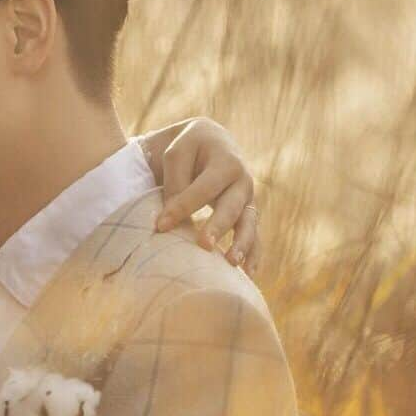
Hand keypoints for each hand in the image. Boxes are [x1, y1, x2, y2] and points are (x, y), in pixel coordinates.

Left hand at [141, 118, 260, 277]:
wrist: (211, 141)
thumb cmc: (189, 149)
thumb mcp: (177, 154)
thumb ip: (176, 183)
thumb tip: (171, 220)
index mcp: (226, 161)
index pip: (203, 188)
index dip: (182, 207)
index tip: (161, 226)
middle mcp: (242, 180)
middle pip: (232, 206)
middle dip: (218, 226)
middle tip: (204, 245)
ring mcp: (248, 199)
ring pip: (248, 223)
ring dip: (242, 244)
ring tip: (231, 262)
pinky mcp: (247, 214)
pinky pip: (254, 235)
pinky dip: (253, 254)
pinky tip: (248, 274)